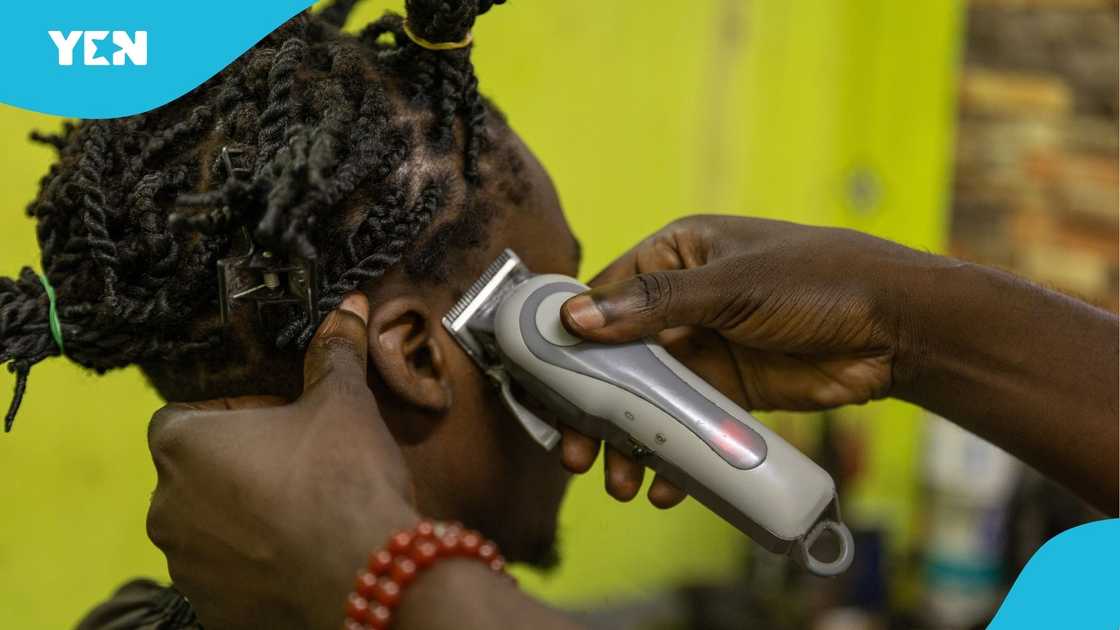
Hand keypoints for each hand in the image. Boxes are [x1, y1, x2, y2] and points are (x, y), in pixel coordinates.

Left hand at [146, 293, 418, 629]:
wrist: (366, 573)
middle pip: (195, 473)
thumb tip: (349, 306)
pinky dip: (254, 565)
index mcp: (182, 447)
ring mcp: (186, 565)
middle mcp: (166, 508)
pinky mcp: (212, 609)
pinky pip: (226, 576)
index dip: (233, 411)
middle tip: (299, 463)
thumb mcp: (343, 402)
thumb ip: (334, 352)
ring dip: (244, 516)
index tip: (280, 418)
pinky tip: (301, 554)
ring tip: (304, 512)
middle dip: (240, 465)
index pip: (183, 415)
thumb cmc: (342, 480)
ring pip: (208, 527)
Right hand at [557, 215, 928, 506]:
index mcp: (674, 255)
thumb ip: (655, 304)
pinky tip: (666, 485)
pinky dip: (673, 454)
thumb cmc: (817, 281)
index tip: (542, 385)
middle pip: (616, 359)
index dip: (568, 340)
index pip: (603, 297)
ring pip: (647, 400)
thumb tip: (575, 319)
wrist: (896, 327)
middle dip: (593, 408)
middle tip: (575, 452)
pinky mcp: (730, 391)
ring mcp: (705, 349)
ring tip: (621, 481)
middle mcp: (680, 303)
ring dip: (630, 441)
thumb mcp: (732, 286)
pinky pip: (686, 425)